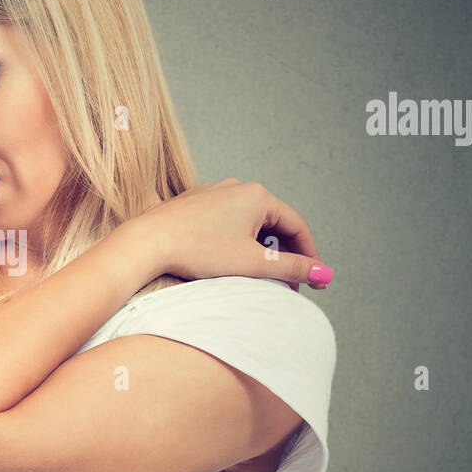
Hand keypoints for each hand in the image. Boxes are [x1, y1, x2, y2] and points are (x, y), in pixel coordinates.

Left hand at [131, 178, 330, 292]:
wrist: (146, 242)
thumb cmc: (198, 251)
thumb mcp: (252, 264)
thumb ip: (292, 268)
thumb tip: (326, 273)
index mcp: (258, 196)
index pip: (297, 225)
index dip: (309, 255)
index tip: (315, 280)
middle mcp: (238, 187)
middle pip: (274, 223)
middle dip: (284, 254)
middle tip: (287, 283)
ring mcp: (214, 192)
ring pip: (249, 223)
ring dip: (260, 248)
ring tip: (259, 275)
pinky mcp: (194, 203)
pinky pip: (226, 222)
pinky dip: (237, 241)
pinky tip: (229, 261)